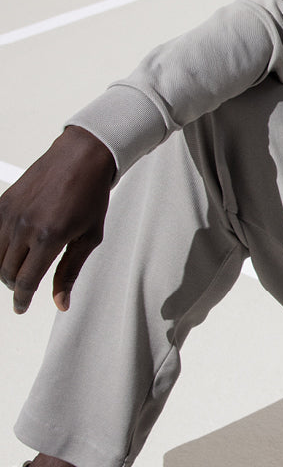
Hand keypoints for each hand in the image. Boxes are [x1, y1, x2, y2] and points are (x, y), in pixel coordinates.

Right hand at [0, 125, 115, 313]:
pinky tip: (10, 250)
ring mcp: (9, 214)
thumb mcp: (89, 238)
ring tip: (20, 268)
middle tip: (26, 285)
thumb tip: (60, 303)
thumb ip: (70, 271)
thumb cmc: (90, 196)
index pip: (26, 281)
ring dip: (5, 267)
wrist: (80, 159)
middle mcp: (24, 226)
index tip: (22, 307)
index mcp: (49, 237)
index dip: (23, 299)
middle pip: (7, 272)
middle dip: (16, 284)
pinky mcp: (2, 203)